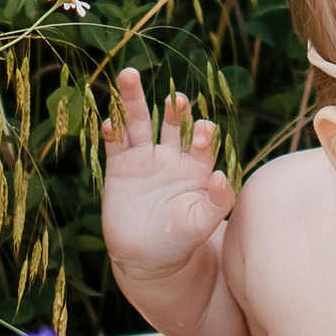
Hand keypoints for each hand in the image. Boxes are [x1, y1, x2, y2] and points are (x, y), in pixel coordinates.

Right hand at [100, 70, 233, 290]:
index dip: (203, 132)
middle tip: (177, 98)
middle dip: (175, 108)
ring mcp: (145, 158)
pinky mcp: (120, 166)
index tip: (204, 133)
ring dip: (133, 100)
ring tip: (128, 75)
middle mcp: (172, 155)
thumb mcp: (203, 223)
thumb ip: (218, 201)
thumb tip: (225, 176)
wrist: (148, 259)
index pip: (202, 139)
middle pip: (173, 122)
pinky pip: (115, 142)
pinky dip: (111, 129)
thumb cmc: (182, 240)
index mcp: (197, 165)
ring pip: (139, 121)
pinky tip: (110, 119)